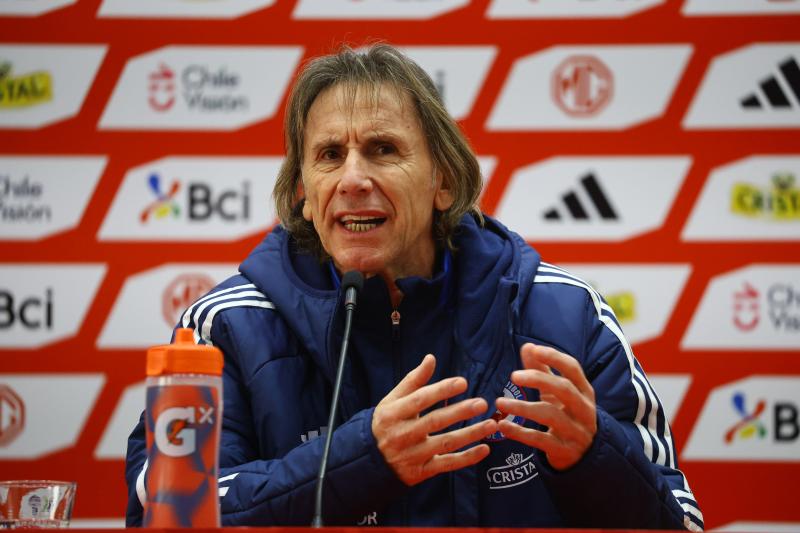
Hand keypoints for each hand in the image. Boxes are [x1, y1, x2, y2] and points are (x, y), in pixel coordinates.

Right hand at [372, 354, 497, 485]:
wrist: (370, 460)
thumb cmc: (386, 423)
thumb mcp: (392, 400)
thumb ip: (413, 380)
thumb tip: (431, 358)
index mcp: (394, 413)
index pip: (420, 399)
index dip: (442, 390)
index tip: (462, 382)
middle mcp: (402, 434)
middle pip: (435, 421)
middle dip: (460, 412)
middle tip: (482, 403)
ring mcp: (412, 455)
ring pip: (445, 444)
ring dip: (470, 434)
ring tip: (491, 424)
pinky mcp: (421, 472)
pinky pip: (447, 464)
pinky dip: (467, 458)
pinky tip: (485, 449)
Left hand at [495, 343, 596, 470]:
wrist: (584, 455)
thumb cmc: (567, 414)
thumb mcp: (557, 393)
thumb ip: (543, 369)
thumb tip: (527, 346)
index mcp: (584, 390)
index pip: (573, 369)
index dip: (555, 357)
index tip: (535, 350)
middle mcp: (584, 409)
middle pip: (564, 389)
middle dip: (539, 379)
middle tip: (513, 376)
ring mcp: (576, 431)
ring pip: (550, 415)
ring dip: (523, 407)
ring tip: (500, 402)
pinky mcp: (564, 450)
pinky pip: (540, 440)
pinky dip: (520, 432)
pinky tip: (503, 425)